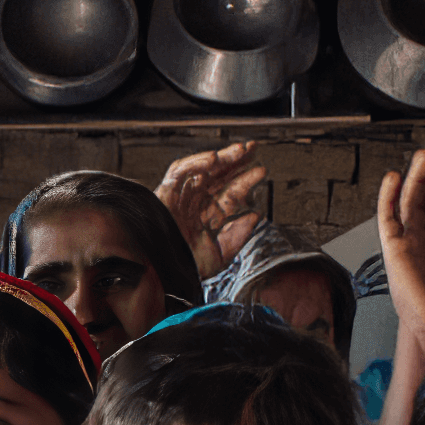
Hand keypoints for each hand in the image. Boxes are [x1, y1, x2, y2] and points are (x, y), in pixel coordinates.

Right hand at [156, 141, 267, 267]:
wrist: (163, 275)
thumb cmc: (186, 269)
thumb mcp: (221, 255)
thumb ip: (238, 235)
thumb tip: (255, 215)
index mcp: (206, 219)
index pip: (229, 195)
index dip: (245, 182)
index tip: (260, 171)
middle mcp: (195, 206)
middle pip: (218, 178)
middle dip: (236, 162)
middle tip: (253, 149)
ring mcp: (181, 198)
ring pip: (202, 171)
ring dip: (222, 158)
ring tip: (241, 150)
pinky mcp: (165, 193)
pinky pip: (180, 171)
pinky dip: (196, 163)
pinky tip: (214, 159)